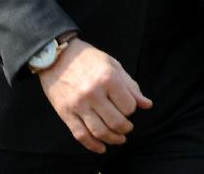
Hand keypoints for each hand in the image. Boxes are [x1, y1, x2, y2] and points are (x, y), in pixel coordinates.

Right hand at [38, 39, 151, 154]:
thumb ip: (130, 86)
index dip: (131, 110)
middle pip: (116, 123)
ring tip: (119, 138)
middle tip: (127, 127)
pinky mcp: (65, 113)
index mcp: (108, 78)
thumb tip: (147, 105)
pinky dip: (93, 145)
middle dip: (125, 128)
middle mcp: (93, 92)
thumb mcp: (112, 65)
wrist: (56, 56)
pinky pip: (81, 135)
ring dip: (113, 140)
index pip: (128, 107)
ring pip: (100, 132)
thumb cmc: (88, 58)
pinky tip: (101, 147)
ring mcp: (78, 104)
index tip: (128, 108)